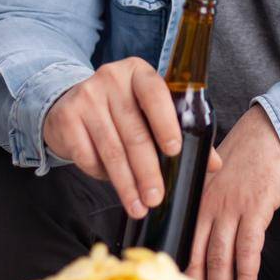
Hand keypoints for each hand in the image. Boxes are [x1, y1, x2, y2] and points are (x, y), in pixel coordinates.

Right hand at [43, 58, 221, 219]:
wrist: (68, 102)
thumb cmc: (120, 110)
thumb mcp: (148, 110)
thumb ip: (179, 131)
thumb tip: (212, 163)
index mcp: (138, 72)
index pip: (155, 93)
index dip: (165, 122)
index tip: (174, 150)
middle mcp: (111, 78)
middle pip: (134, 131)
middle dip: (147, 170)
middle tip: (156, 197)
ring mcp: (86, 96)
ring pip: (111, 149)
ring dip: (127, 183)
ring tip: (139, 206)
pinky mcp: (67, 118)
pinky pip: (88, 156)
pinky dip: (102, 176)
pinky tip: (114, 186)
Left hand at [187, 104, 279, 279]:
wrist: (270, 136)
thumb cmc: (246, 158)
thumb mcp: (216, 177)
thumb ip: (208, 202)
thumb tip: (203, 233)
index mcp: (197, 199)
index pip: (183, 240)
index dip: (179, 268)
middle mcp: (210, 206)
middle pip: (198, 254)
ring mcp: (232, 209)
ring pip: (221, 256)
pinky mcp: (256, 211)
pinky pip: (249, 250)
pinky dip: (247, 275)